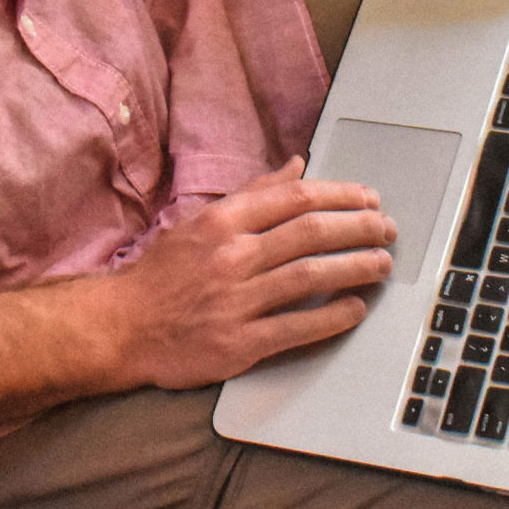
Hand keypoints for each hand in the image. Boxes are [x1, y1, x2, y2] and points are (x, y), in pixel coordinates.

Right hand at [100, 158, 395, 391]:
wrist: (122, 327)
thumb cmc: (163, 274)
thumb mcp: (200, 221)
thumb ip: (253, 194)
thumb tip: (297, 165)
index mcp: (222, 221)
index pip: (295, 198)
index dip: (341, 195)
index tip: (369, 198)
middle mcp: (232, 256)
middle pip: (311, 233)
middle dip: (359, 228)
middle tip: (387, 230)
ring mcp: (237, 301)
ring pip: (311, 276)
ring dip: (355, 268)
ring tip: (382, 264)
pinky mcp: (240, 344)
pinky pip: (298, 327)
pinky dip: (332, 316)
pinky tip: (355, 308)